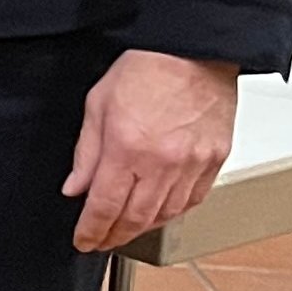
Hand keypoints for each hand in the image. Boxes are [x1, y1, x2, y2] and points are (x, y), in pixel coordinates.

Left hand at [64, 49, 241, 251]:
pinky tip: (160, 212)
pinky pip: (194, 200)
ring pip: (167, 214)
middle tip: (102, 241)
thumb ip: (86, 152)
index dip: (92, 230)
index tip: (84, 241)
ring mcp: (193, 164)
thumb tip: (76, 187)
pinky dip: (174, 212)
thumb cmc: (146, 68)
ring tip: (127, 230)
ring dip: (143, 228)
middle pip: (136, 218)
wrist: (192, 49)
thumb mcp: (98, 104)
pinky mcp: (215, 160)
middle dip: (115, 236)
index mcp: (127, 147)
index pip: (105, 206)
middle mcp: (162, 162)